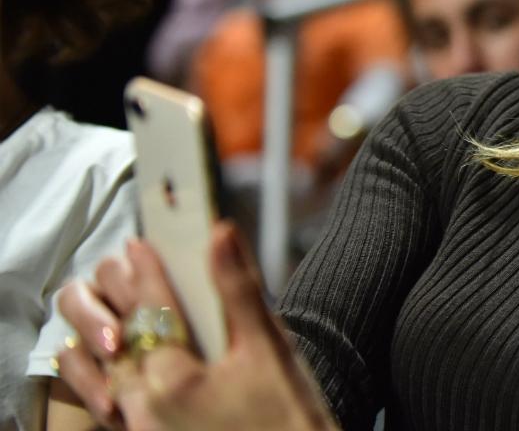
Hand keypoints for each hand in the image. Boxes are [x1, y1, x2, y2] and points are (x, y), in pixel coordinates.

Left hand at [56, 224, 337, 430]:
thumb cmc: (287, 417)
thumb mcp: (269, 348)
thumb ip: (238, 289)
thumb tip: (221, 235)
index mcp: (173, 380)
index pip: (152, 308)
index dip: (147, 269)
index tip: (141, 243)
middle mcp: (144, 408)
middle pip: (122, 337)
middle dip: (122, 297)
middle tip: (123, 264)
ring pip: (108, 373)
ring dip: (109, 335)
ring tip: (113, 307)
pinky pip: (110, 407)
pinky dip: (103, 378)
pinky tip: (109, 362)